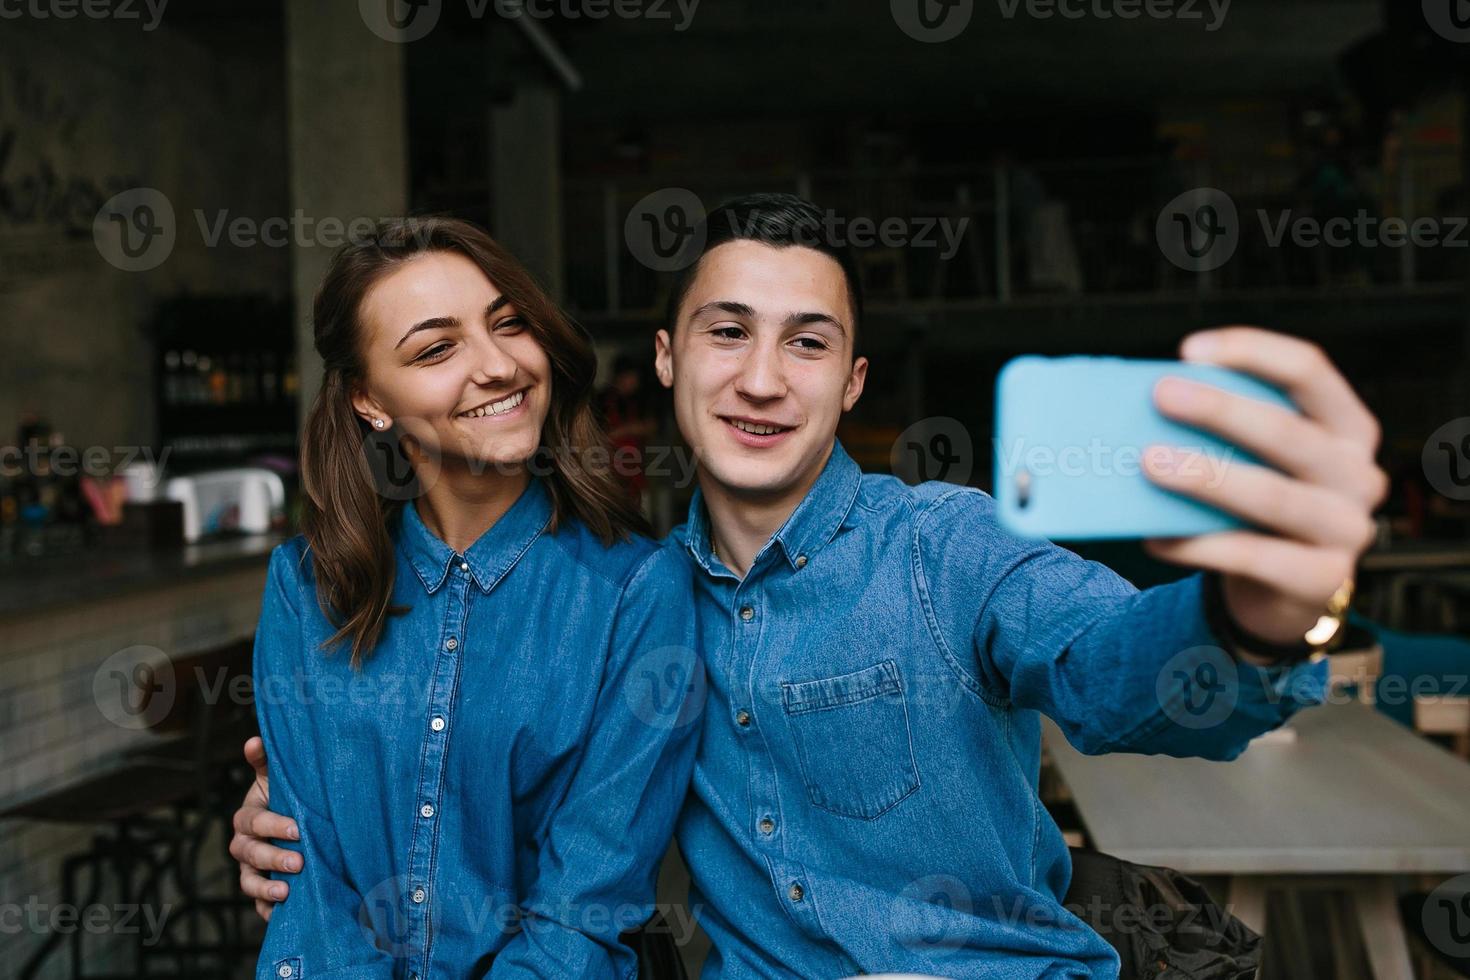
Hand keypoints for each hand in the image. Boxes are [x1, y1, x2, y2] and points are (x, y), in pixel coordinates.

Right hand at [228, 736, 301, 921]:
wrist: (297, 821)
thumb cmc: (287, 796)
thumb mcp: (279, 778)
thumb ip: (267, 762)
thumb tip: (254, 741)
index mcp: (248, 816)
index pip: (253, 822)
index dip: (272, 826)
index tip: (298, 829)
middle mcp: (244, 844)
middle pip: (249, 853)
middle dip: (272, 858)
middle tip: (299, 862)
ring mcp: (250, 868)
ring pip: (248, 880)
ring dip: (265, 886)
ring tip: (286, 890)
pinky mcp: (261, 888)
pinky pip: (258, 903)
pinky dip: (267, 909)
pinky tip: (280, 913)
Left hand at [1143, 327, 1387, 648]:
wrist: (1280, 592)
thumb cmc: (1257, 509)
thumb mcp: (1253, 460)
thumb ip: (1223, 433)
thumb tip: (1145, 407)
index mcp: (1346, 427)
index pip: (1309, 371)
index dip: (1253, 353)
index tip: (1189, 350)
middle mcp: (1357, 474)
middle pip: (1288, 432)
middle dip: (1220, 410)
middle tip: (1161, 395)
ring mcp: (1347, 529)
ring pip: (1273, 497)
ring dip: (1206, 478)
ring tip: (1147, 462)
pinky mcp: (1323, 580)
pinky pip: (1253, 557)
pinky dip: (1198, 546)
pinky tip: (1155, 537)